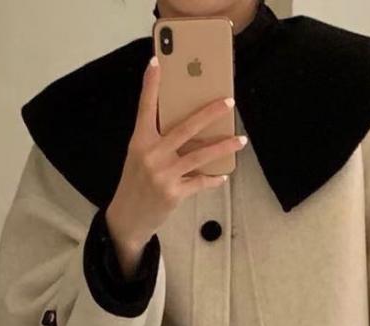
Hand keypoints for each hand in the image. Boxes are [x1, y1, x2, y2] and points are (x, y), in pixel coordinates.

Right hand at [105, 57, 246, 274]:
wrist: (128, 218)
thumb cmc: (136, 183)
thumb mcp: (138, 157)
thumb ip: (156, 140)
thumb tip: (186, 127)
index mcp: (139, 142)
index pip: (145, 108)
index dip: (151, 85)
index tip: (156, 62)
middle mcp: (152, 155)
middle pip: (185, 128)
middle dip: (209, 114)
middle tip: (228, 102)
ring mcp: (164, 175)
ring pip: (200, 155)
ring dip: (223, 147)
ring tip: (240, 140)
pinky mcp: (174, 193)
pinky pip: (200, 182)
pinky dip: (213, 179)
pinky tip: (223, 175)